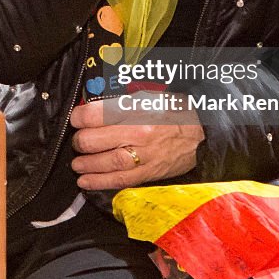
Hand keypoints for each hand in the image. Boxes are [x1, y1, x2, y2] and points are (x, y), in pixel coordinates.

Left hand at [69, 94, 204, 189]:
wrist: (202, 134)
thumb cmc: (174, 111)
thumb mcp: (149, 96)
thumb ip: (121, 101)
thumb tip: (94, 106)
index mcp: (137, 109)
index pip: (95, 114)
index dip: (78, 117)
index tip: (76, 118)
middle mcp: (138, 133)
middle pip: (93, 140)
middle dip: (79, 141)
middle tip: (78, 140)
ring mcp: (143, 155)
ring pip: (104, 163)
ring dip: (84, 164)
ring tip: (77, 163)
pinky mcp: (148, 173)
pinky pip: (118, 180)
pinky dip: (98, 182)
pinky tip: (85, 182)